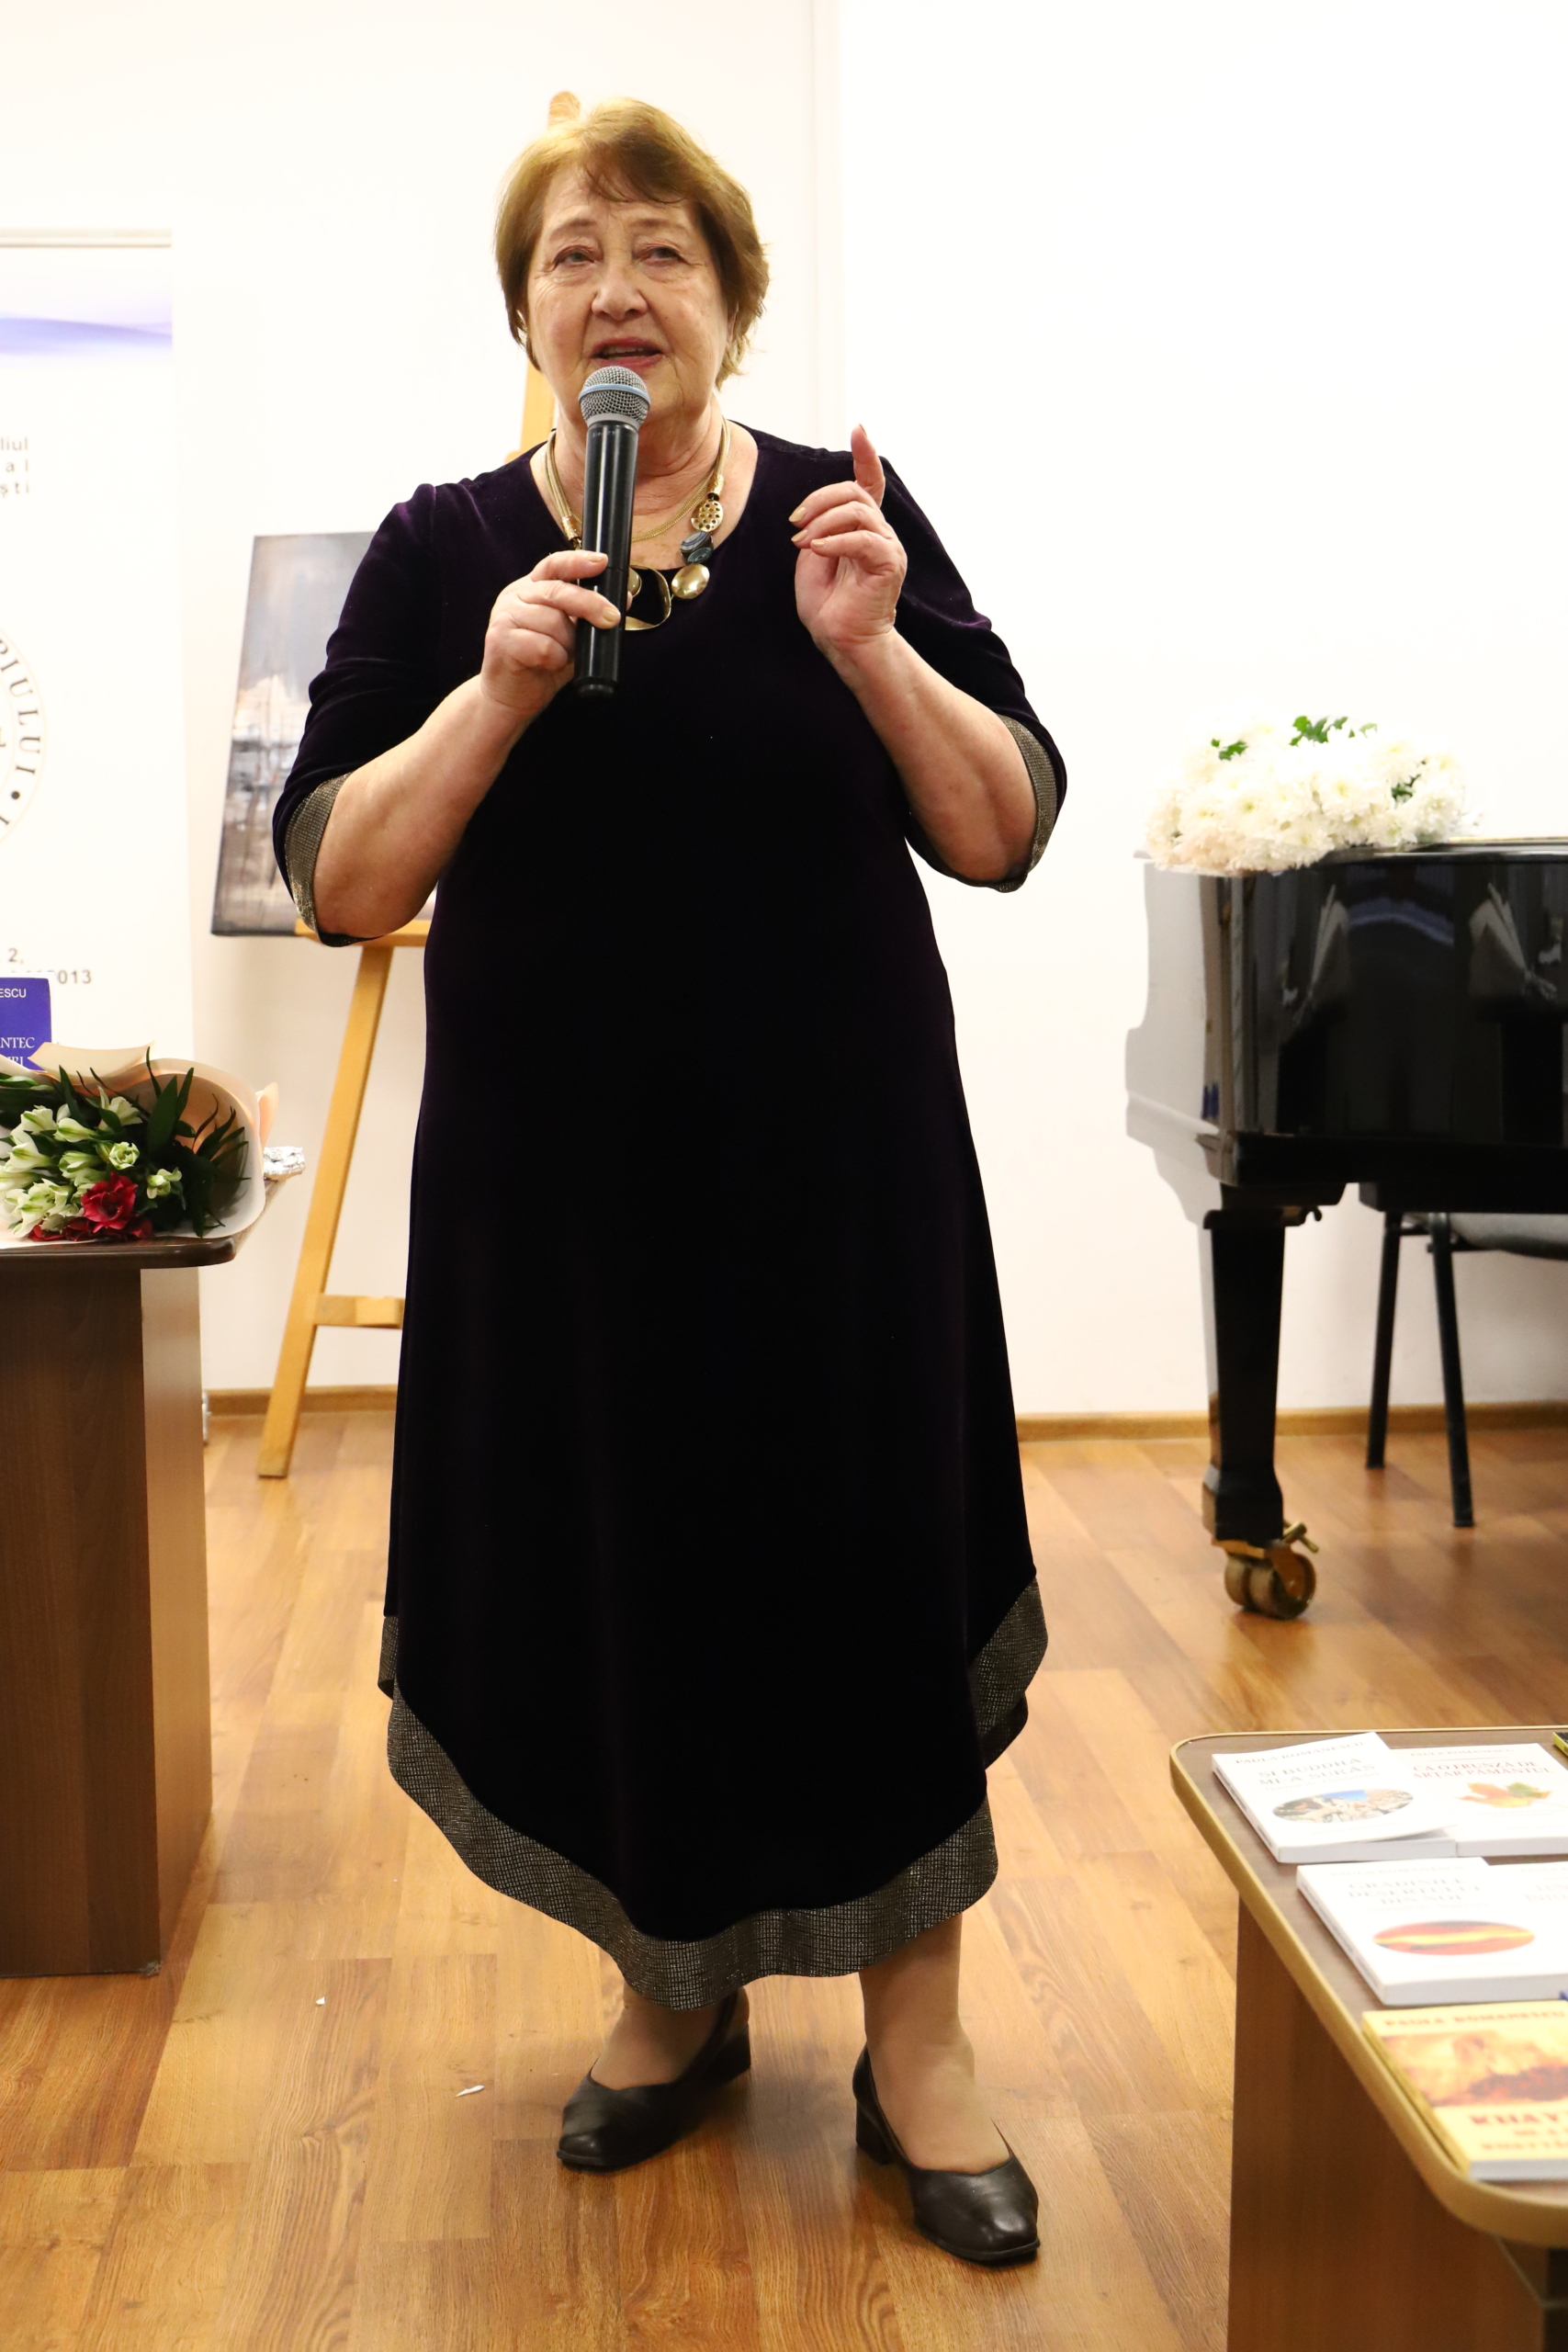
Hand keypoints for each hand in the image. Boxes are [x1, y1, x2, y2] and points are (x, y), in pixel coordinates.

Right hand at [478, 549, 620, 720]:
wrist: (509, 698)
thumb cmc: (540, 665)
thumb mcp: (571, 637)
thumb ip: (589, 617)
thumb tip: (624, 598)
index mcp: (531, 589)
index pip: (554, 565)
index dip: (578, 561)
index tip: (602, 562)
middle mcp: (515, 596)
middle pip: (558, 591)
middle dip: (590, 604)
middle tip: (611, 618)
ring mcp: (505, 616)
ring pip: (552, 621)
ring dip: (568, 643)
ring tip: (564, 656)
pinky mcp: (501, 640)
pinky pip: (543, 646)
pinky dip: (555, 658)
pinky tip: (550, 665)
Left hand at [790, 425, 906, 668]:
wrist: (842, 641)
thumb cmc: (828, 604)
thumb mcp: (814, 554)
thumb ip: (819, 526)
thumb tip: (812, 511)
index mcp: (863, 528)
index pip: (870, 482)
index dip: (865, 455)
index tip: (859, 429)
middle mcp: (880, 533)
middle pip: (854, 492)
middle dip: (819, 500)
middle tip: (794, 522)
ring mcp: (888, 547)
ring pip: (858, 511)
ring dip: (823, 521)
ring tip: (803, 542)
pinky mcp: (889, 564)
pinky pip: (863, 538)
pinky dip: (835, 540)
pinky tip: (815, 550)